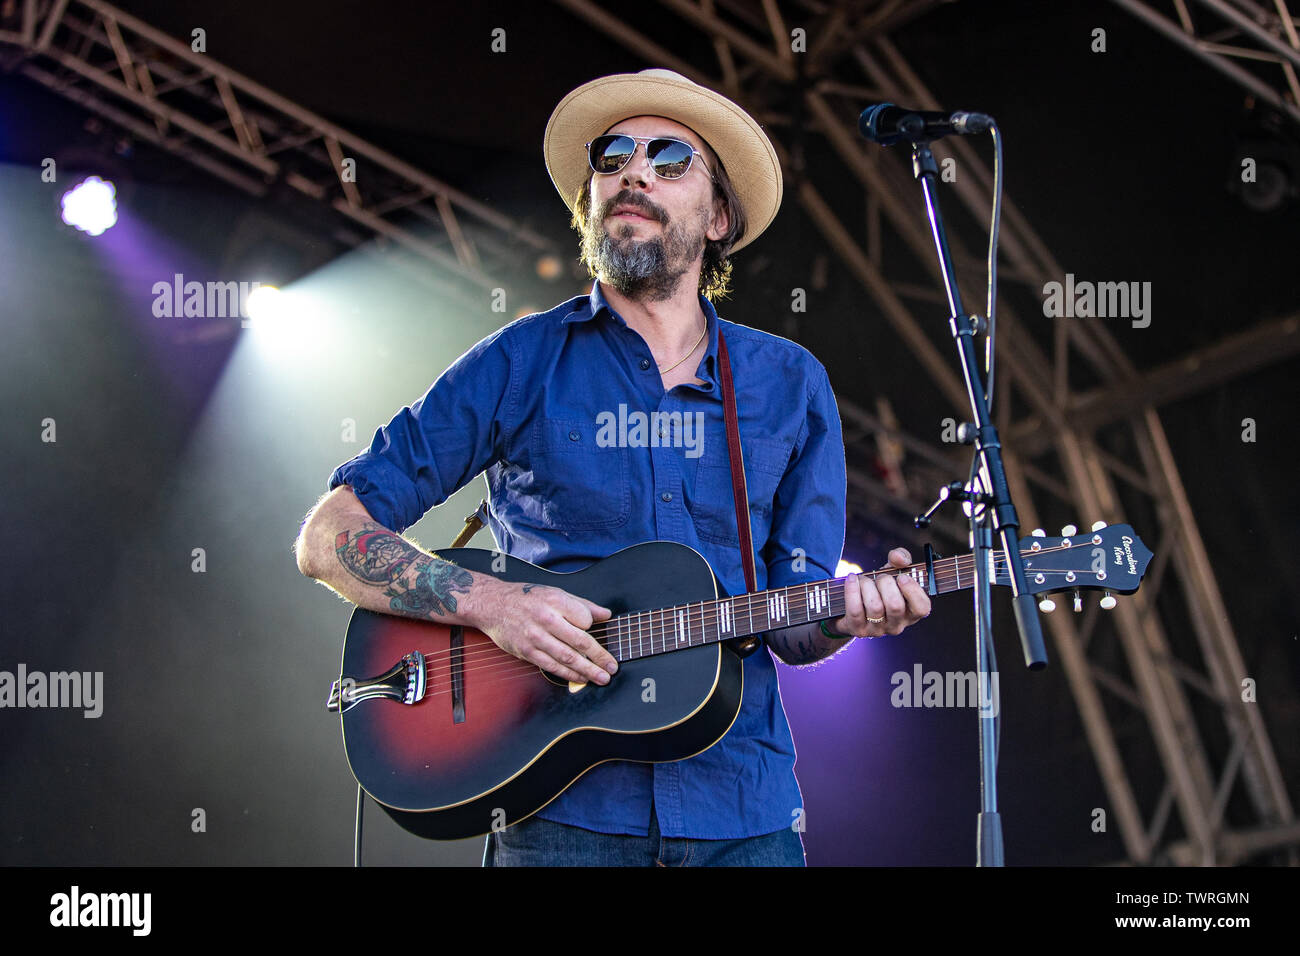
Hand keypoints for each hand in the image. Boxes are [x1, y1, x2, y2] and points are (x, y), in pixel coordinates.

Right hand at [471, 578, 616, 684]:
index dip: (593, 626)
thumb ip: (582, 605)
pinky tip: (581, 678)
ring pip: (567, 658)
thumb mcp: (555, 593)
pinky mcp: (527, 652)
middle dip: (599, 657)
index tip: (596, 630)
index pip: (585, 619)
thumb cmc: (528, 598)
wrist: (494, 605)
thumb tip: (606, 614)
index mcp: (555, 601)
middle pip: (579, 641)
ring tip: (602, 678)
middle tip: (613, 667)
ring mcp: (535, 637)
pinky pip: (552, 666)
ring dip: (587, 670)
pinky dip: (568, 674)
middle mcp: (546, 619)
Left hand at [831, 548, 930, 638]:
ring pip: (875, 607)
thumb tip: (898, 557)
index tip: (902, 577)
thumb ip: (900, 558)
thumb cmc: (879, 587)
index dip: (913, 591)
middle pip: (895, 606)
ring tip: (864, 580)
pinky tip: (851, 580)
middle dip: (885, 583)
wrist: (852, 604)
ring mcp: (878, 630)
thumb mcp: (893, 571)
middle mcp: (897, 625)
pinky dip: (852, 590)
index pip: (922, 608)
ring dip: (867, 585)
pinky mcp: (859, 630)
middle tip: (880, 577)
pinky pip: (855, 610)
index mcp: (911, 612)